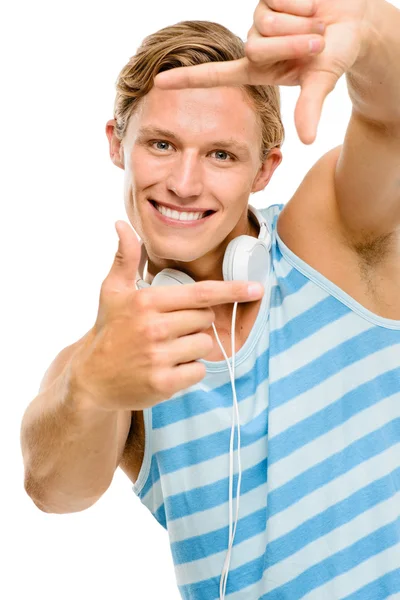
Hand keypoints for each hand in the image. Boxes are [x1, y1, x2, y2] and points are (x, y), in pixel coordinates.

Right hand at [72, 220, 263, 410]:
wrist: (91, 379)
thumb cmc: (108, 330)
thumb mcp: (113, 290)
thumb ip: (125, 257)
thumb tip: (121, 224)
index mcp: (146, 301)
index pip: (199, 293)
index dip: (230, 290)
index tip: (255, 288)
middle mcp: (153, 327)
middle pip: (205, 318)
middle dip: (196, 321)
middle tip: (170, 328)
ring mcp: (158, 357)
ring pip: (204, 344)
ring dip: (194, 346)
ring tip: (168, 349)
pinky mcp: (163, 383)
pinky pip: (198, 370)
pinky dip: (190, 369)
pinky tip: (168, 367)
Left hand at [154, 0, 371, 143]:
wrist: (355, 23)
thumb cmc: (336, 54)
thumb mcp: (322, 81)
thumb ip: (310, 106)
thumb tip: (308, 140)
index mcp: (257, 69)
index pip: (215, 75)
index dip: (188, 80)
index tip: (159, 83)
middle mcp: (254, 45)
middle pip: (256, 47)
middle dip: (292, 45)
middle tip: (318, 42)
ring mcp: (260, 19)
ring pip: (268, 23)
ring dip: (301, 23)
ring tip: (317, 23)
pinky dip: (303, 2)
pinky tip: (312, 4)